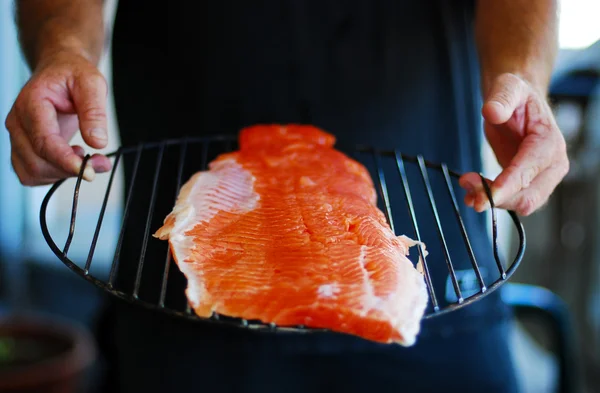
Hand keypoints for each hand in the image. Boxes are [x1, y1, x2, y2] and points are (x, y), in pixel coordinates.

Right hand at [4, 50, 111, 185]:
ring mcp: (18, 136)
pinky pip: (31, 173)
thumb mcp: (92, 84)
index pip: (43, 141)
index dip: (65, 160)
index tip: (88, 172)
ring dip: (63, 174)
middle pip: (37, 162)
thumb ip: (94, 112)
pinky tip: (72, 160)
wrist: (60, 71)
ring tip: (88, 158)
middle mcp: (18, 122)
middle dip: (70, 169)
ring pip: (32, 172)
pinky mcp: (23, 147)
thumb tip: (97, 142)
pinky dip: (54, 175)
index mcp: (32, 103)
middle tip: (101, 162)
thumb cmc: (73, 74)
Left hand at [459, 73, 568, 215]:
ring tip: (466, 184)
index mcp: (549, 143)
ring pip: (518, 203)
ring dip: (491, 200)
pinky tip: (471, 194)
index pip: (529, 171)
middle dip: (496, 197)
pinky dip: (491, 200)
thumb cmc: (517, 95)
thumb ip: (502, 98)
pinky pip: (510, 201)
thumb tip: (491, 111)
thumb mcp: (508, 88)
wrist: (518, 104)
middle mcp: (551, 165)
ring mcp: (541, 178)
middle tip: (466, 181)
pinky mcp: (527, 184)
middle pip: (527, 197)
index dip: (507, 185)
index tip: (485, 196)